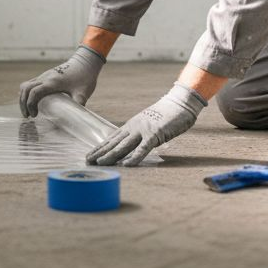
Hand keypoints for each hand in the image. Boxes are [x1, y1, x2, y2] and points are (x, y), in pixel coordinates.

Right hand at [18, 46, 104, 117]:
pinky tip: (31, 100)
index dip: (30, 105)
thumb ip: (78, 105)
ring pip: (26, 85)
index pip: (34, 92)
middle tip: (28, 116)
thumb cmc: (85, 77)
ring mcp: (44, 75)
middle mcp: (45, 77)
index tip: (35, 115)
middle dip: (23, 103)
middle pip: (26, 89)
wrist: (86, 62)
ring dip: (23, 97)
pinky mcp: (45, 75)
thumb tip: (76, 119)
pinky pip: (30, 82)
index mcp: (53, 82)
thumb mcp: (83, 93)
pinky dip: (27, 92)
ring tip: (28, 110)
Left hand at [86, 83, 206, 165]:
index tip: (89, 155)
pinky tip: (126, 164)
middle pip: (114, 142)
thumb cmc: (166, 115)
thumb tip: (133, 146)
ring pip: (124, 145)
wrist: (180, 103)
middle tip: (87, 161)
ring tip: (99, 163)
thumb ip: (140, 135)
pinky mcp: (155, 134)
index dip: (100, 147)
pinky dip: (134, 157)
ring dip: (111, 155)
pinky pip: (143, 148)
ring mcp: (143, 130)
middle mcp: (133, 127)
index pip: (112, 138)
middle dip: (100, 153)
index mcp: (131, 125)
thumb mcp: (148, 125)